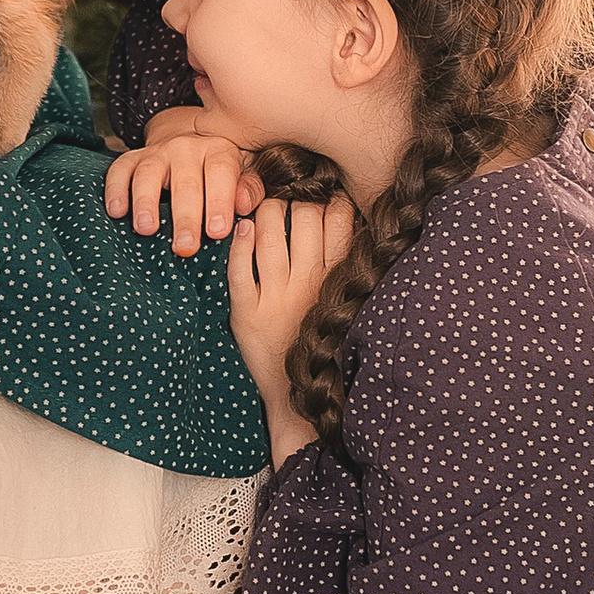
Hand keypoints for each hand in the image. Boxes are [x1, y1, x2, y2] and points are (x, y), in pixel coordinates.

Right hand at [105, 126, 266, 256]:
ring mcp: (157, 152)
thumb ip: (249, 189)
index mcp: (219, 150)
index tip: (218, 232)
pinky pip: (119, 170)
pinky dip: (115, 190)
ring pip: (149, 174)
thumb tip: (244, 205)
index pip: (221, 173)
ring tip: (146, 229)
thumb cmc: (221, 170)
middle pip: (185, 182)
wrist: (190, 141)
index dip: (219, 202)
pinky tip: (116, 211)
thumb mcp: (243, 173)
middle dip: (185, 216)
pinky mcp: (132, 158)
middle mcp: (187, 147)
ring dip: (146, 202)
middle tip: (185, 247)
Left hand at [227, 194, 354, 464]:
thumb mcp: (350, 304)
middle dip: (298, 199)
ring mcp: (275, 298)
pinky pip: (237, 270)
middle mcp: (307, 285)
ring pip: (269, 233)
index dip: (330, 199)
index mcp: (337, 281)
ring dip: (267, 211)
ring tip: (267, 210)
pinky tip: (242, 229)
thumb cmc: (328, 343)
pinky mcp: (245, 313)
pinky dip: (238, 244)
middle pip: (304, 217)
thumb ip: (351, 266)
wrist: (299, 398)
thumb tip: (355, 218)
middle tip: (292, 200)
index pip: (338, 219)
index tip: (323, 195)